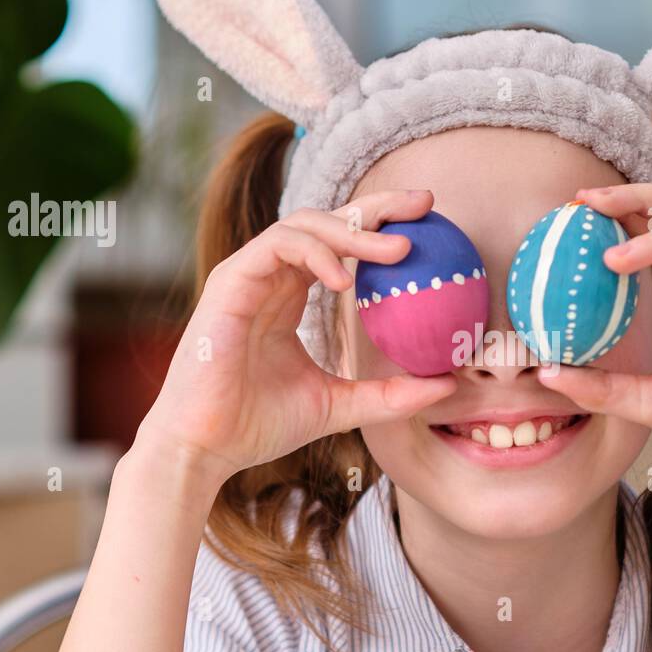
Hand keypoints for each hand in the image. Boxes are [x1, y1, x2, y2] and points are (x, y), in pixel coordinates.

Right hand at [134, 189, 456, 486]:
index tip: (430, 222)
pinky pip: (276, 247)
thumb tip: (446, 384)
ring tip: (397, 250)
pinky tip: (345, 279)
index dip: (381, 226)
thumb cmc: (259, 425)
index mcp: (289, 295)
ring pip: (303, 225)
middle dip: (376, 206)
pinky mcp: (228, 283)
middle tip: (424, 203)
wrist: (206, 448)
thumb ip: (389, 394)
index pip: (339, 244)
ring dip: (353, 231)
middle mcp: (269, 278)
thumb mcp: (341, 406)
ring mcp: (247, 276)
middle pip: (326, 220)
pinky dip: (314, 254)